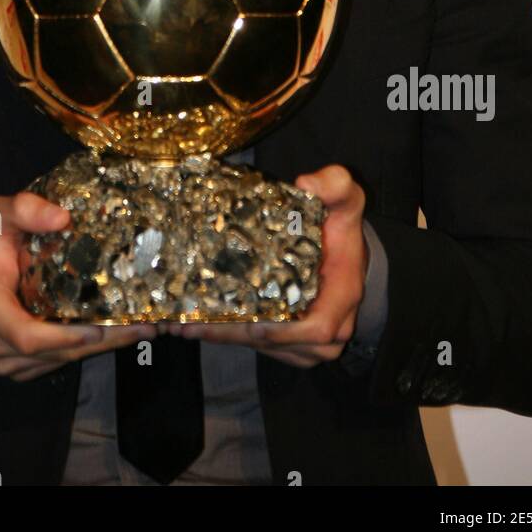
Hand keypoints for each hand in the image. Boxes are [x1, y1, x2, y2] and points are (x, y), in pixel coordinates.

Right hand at [0, 191, 155, 381]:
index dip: (64, 338)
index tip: (100, 329)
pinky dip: (87, 349)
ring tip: (143, 328)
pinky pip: (57, 363)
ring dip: (102, 348)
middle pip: (53, 353)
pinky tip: (117, 331)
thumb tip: (61, 218)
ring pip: (60, 361)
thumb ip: (25, 208)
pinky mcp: (18, 365)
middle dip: (102, 342)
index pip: (26, 335)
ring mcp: (4, 358)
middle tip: (145, 328)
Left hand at [158, 164, 367, 368]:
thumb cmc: (342, 226)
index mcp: (342, 298)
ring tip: (183, 325)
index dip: (283, 332)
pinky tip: (197, 325)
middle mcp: (328, 330)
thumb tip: (307, 183)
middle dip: (235, 336)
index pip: (317, 329)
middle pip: (278, 343)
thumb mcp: (347, 198)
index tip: (252, 326)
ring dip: (225, 337)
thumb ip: (336, 184)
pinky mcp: (292, 345)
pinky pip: (259, 344)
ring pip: (264, 347)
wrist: (344, 251)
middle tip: (193, 324)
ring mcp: (309, 343)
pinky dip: (230, 336)